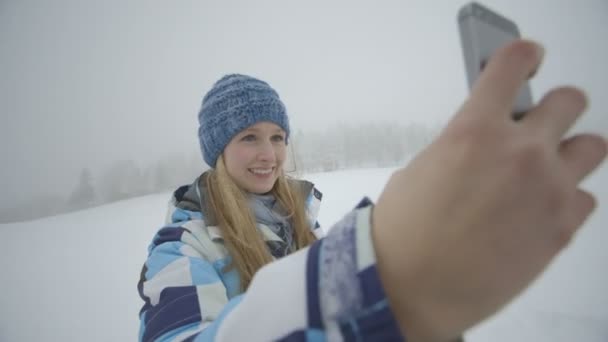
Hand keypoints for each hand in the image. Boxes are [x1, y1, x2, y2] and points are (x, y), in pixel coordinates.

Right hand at [372, 40, 606, 340]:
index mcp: (474, 131)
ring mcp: (547, 191)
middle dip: (552, 109)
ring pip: (593, 146)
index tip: (526, 59)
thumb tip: (488, 145)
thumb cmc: (404, 233)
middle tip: (535, 125)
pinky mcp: (561, 229)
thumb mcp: (423, 170)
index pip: (513, 64)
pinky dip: (566, 200)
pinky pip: (585, 198)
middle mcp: (520, 153)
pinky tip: (539, 212)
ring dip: (568, 152)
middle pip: (570, 100)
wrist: (412, 289)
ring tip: (544, 172)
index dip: (522, 55)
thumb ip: (465, 146)